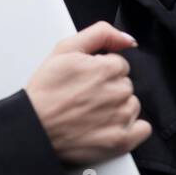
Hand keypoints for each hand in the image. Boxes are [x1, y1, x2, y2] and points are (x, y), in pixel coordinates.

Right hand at [25, 21, 151, 166]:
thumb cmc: (45, 91)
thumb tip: (127, 39)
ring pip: (132, 106)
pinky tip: (108, 127)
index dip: (101, 72)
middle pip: (126, 85)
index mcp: (107, 68)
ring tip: (91, 114)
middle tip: (84, 98)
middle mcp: (118, 92)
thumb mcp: (65, 49)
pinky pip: (142, 129)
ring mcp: (121, 118)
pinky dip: (131, 129)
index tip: (85, 82)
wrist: (33, 127)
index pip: (119, 65)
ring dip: (118, 108)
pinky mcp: (121, 141)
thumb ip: (100, 34)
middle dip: (109, 89)